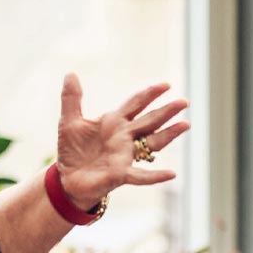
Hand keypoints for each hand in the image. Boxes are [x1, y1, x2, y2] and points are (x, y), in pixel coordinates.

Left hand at [54, 74, 189, 208]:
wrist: (67, 178)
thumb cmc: (72, 150)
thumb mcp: (69, 122)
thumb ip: (71, 98)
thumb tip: (71, 73)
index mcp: (114, 122)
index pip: (136, 104)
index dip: (150, 94)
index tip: (166, 85)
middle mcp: (125, 137)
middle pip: (150, 121)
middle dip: (166, 111)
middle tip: (184, 101)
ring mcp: (125, 156)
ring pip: (153, 143)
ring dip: (169, 135)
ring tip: (185, 125)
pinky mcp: (121, 174)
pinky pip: (141, 175)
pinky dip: (156, 175)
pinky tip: (172, 174)